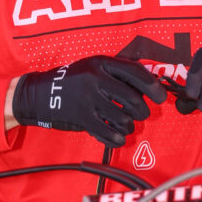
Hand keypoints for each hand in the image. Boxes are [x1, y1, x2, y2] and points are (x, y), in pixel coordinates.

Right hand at [12, 55, 166, 146]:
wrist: (41, 93)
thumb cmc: (74, 80)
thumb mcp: (94, 67)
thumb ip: (118, 72)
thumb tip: (151, 81)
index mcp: (102, 63)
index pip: (135, 72)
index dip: (153, 86)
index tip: (160, 97)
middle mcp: (96, 78)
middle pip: (133, 99)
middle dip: (142, 111)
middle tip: (140, 114)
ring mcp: (88, 98)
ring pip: (123, 118)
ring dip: (129, 126)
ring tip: (126, 124)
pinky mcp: (82, 117)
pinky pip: (108, 132)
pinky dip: (117, 138)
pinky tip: (118, 137)